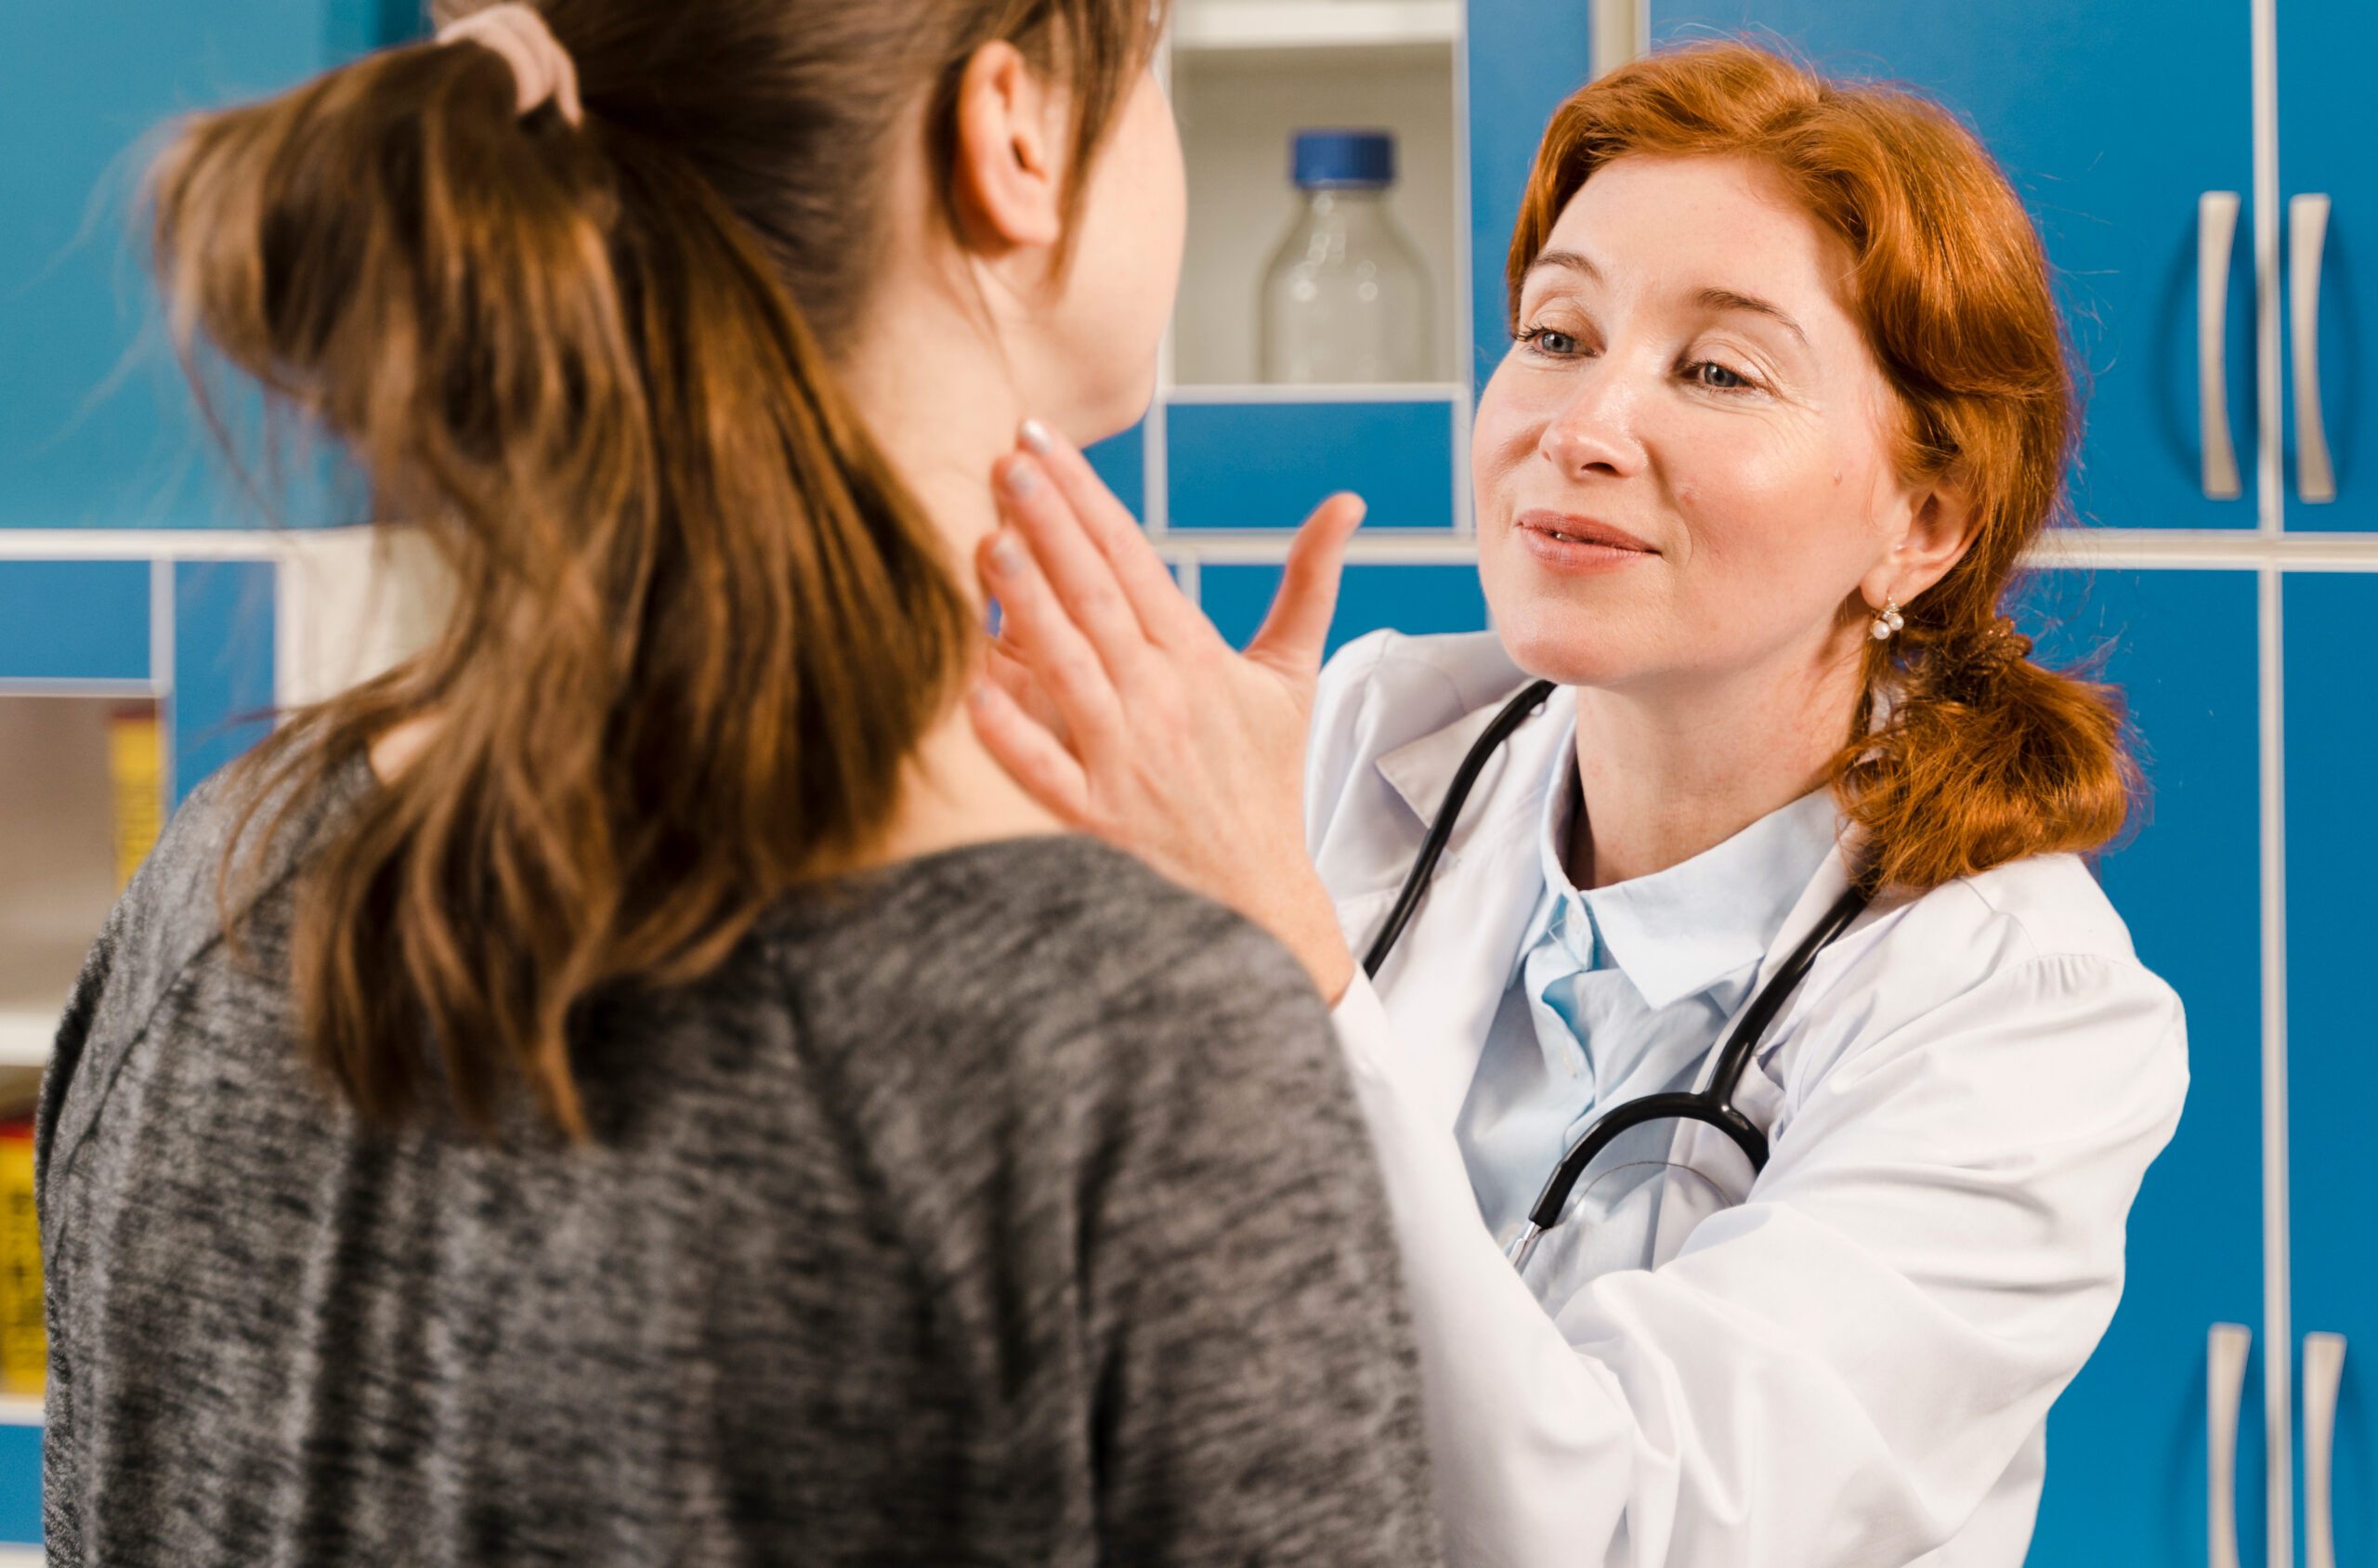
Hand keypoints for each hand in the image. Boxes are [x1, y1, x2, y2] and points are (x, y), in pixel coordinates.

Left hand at [967, 420, 1365, 1003]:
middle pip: (1100, 598)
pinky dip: (1011, 733)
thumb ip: (1308, 585)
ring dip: (1029, 603)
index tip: (1040, 441)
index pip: (1135, 560)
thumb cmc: (1262, 783)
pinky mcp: (1097, 819)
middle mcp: (1162, 701)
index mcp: (1199, 661)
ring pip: (1071, 667)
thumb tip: (1347, 504)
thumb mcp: (1292, 679)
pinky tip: (969, 686)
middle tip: (1006, 460)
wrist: (1261, 899)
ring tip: (988, 539)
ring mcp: (1127, 760)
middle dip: (1052, 524)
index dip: (1087, 497)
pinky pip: (1045, 771)